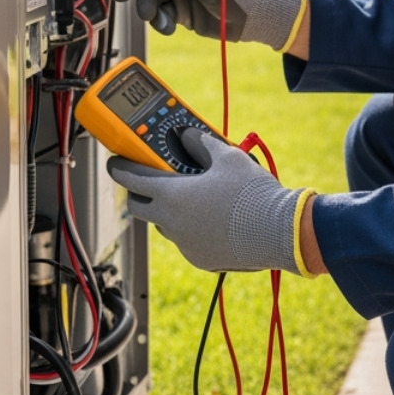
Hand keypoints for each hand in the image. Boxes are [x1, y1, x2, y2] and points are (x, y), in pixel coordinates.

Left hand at [105, 127, 311, 274]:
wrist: (279, 232)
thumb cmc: (252, 192)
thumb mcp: (227, 156)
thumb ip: (201, 143)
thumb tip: (187, 135)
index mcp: (172, 195)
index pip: (132, 179)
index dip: (120, 168)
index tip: (114, 163)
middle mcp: (172, 223)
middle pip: (139, 207)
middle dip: (140, 193)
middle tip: (152, 180)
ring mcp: (185, 244)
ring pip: (165, 225)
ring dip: (169, 211)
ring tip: (194, 198)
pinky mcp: (200, 259)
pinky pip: (187, 241)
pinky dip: (192, 229)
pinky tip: (214, 219)